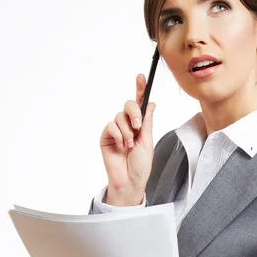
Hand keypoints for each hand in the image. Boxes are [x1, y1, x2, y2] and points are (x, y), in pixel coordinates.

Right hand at [99, 73, 155, 195]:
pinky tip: (121, 146)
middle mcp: (128, 125)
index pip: (140, 103)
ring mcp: (116, 130)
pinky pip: (110, 126)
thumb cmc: (141, 164)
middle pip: (128, 105)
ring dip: (127, 131)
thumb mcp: (148, 141)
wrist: (130, 180)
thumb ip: (147, 121)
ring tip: (129, 146)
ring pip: (119, 117)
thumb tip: (151, 103)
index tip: (142, 76)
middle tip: (138, 126)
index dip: (140, 89)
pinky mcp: (106, 136)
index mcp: (141, 125)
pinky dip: (117, 135)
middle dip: (133, 113)